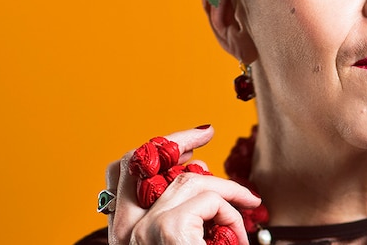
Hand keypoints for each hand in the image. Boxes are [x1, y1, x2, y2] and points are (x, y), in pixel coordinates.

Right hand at [105, 126, 260, 244]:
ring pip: (189, 180)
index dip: (154, 148)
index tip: (188, 139)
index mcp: (123, 235)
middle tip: (207, 133)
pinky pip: (211, 199)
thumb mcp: (180, 243)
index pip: (123, 175)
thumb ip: (181, 219)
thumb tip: (198, 177)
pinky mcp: (168, 231)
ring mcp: (142, 230)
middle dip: (176, 138)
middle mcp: (124, 230)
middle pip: (141, 160)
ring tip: (243, 224)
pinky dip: (233, 212)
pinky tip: (239, 240)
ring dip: (225, 195)